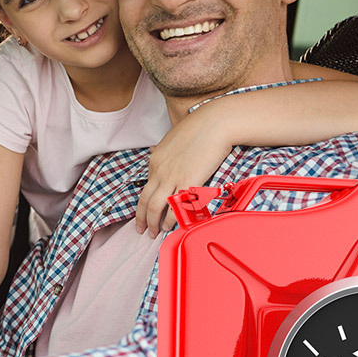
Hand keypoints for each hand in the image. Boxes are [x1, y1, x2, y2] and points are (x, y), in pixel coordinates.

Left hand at [134, 107, 232, 236]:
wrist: (214, 123)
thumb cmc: (198, 128)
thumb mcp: (172, 138)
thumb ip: (163, 149)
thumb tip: (154, 150)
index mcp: (155, 161)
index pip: (145, 188)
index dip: (142, 204)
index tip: (143, 214)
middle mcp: (159, 171)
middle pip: (145, 201)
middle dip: (142, 219)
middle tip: (142, 231)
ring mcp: (172, 178)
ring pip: (156, 207)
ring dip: (154, 223)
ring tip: (156, 233)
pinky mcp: (188, 182)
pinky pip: (176, 206)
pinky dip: (173, 219)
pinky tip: (173, 227)